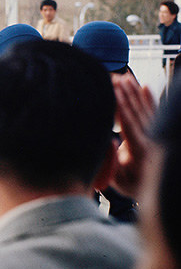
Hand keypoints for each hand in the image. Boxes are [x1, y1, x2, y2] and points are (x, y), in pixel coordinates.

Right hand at [111, 74, 155, 197]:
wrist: (153, 190)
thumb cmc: (132, 186)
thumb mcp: (119, 181)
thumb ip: (114, 164)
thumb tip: (111, 143)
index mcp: (141, 151)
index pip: (130, 125)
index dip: (122, 108)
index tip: (114, 93)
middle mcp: (151, 139)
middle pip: (137, 113)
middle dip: (127, 94)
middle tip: (117, 79)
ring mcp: (156, 134)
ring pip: (145, 109)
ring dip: (135, 93)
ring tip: (126, 78)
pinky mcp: (156, 132)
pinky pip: (153, 112)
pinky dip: (149, 99)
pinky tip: (145, 86)